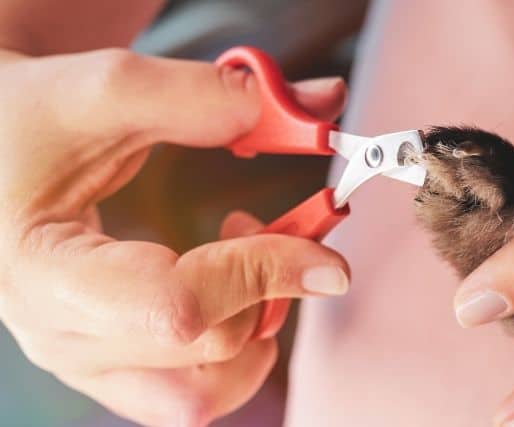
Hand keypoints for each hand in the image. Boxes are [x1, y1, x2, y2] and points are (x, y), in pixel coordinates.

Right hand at [0, 48, 348, 426]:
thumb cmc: (27, 121)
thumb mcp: (102, 92)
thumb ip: (203, 98)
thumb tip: (313, 108)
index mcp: (43, 273)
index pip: (177, 307)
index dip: (263, 275)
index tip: (325, 253)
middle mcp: (61, 335)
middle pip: (204, 350)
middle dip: (267, 287)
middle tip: (274, 225)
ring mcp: (84, 358)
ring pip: (201, 395)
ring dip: (254, 330)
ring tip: (247, 263)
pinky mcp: (108, 361)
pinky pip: (189, 394)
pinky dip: (233, 351)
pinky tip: (231, 295)